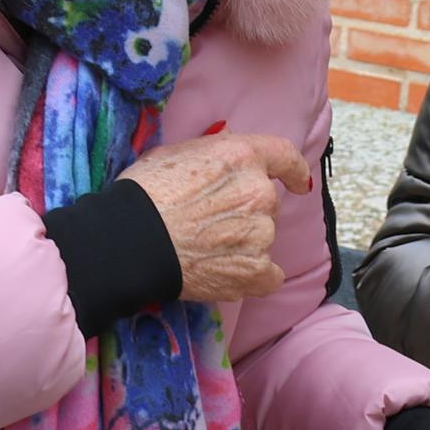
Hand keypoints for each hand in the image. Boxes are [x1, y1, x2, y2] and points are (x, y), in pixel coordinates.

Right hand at [117, 133, 314, 306]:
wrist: (130, 240)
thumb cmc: (143, 194)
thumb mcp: (175, 153)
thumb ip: (213, 153)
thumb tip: (228, 155)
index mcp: (241, 156)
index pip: (284, 156)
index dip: (295, 170)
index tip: (300, 183)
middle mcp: (259, 192)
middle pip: (266, 203)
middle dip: (244, 212)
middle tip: (209, 223)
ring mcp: (261, 233)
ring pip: (263, 238)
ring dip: (244, 243)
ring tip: (206, 250)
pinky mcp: (256, 269)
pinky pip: (269, 276)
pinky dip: (253, 277)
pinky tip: (226, 275)